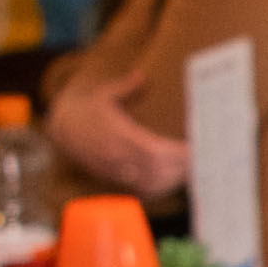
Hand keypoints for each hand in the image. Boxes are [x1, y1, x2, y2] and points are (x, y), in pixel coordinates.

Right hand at [50, 71, 192, 197]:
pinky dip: (161, 189)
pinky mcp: (115, 178)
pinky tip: (176, 181)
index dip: (176, 154)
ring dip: (175, 180)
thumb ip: (125, 86)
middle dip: (182, 168)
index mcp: (118, 135)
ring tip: (195, 169)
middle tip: (205, 160)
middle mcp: (117, 157)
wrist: (62, 127)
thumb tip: (142, 76)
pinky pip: (141, 191)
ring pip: (151, 184)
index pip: (152, 150)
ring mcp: (116, 170)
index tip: (195, 149)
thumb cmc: (87, 108)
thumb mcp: (104, 93)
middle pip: (157, 170)